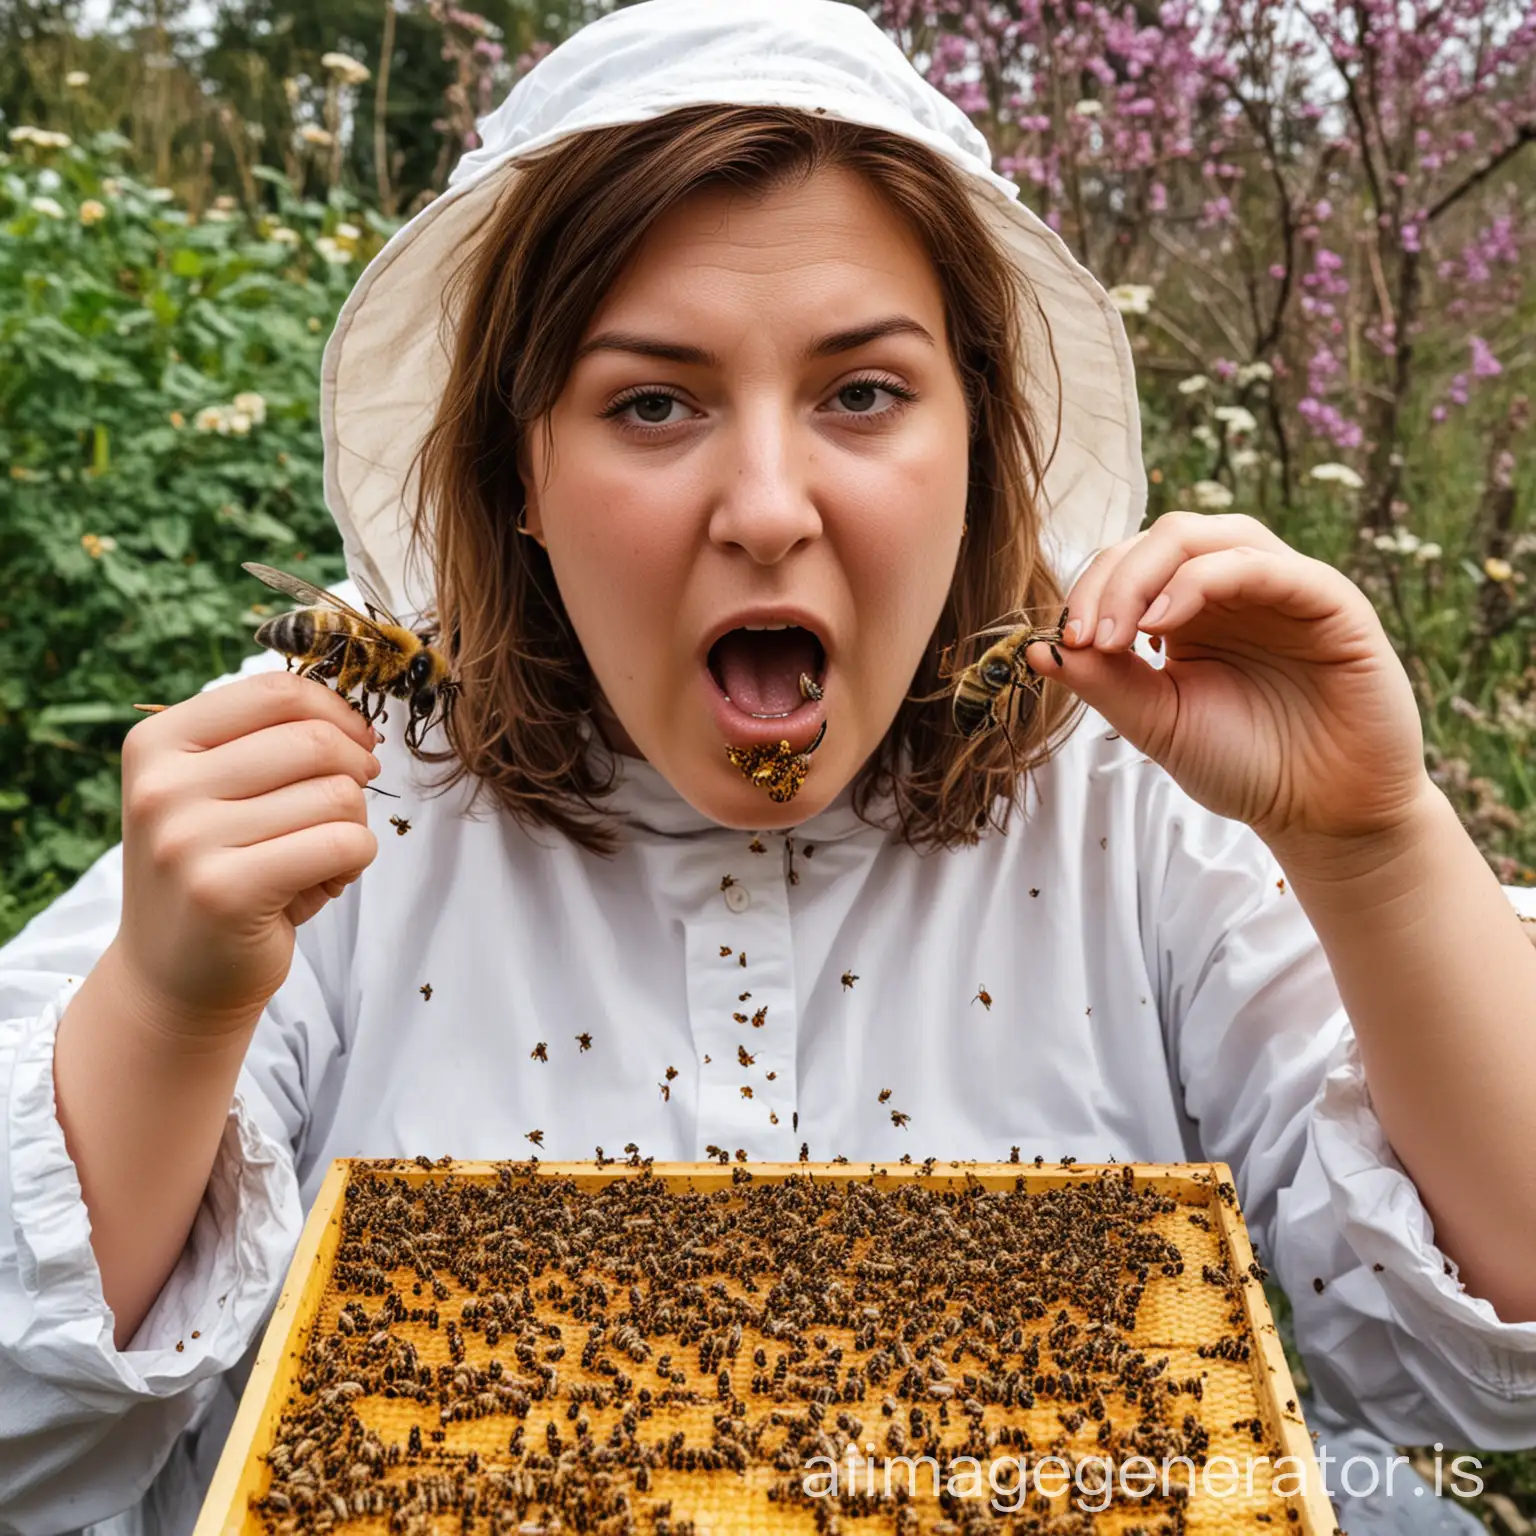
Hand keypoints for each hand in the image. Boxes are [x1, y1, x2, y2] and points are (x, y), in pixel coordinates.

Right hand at [115, 671, 381, 1034]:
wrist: (173, 978)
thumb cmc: (218, 870)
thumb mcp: (222, 791)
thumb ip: (272, 743)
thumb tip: (359, 725)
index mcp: (157, 742)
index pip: (276, 692)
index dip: (337, 713)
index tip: (358, 744)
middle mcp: (161, 786)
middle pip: (314, 742)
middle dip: (354, 774)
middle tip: (344, 810)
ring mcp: (186, 840)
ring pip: (337, 796)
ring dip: (352, 827)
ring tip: (320, 858)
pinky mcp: (225, 892)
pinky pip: (342, 844)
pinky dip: (355, 861)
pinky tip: (326, 882)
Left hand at [1026, 511, 1432, 852]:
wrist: (1321, 814)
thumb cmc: (1245, 766)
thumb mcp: (1159, 723)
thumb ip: (1104, 683)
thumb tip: (1034, 648)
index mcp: (1193, 609)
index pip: (1131, 564)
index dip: (1089, 591)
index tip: (1063, 643)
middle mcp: (1237, 587)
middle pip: (1164, 538)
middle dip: (1111, 579)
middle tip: (1084, 636)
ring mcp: (1285, 588)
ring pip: (1210, 536)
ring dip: (1148, 573)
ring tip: (1118, 632)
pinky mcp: (1332, 603)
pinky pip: (1268, 565)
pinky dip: (1207, 579)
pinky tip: (1165, 621)